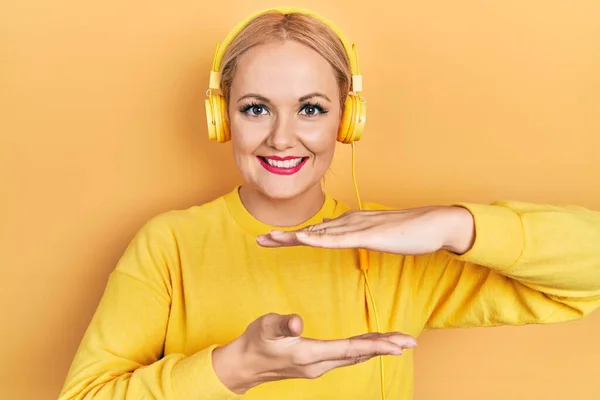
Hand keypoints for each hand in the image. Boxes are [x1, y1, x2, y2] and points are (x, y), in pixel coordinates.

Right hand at [212, 313, 415, 393]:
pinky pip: (346, 357)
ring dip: (376, 349)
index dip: (377, 346)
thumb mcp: (265, 328)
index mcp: (310, 355)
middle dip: (385, 347)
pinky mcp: (315, 364)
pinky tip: (369, 344)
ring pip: (354, 357)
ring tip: (397, 342)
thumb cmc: (255, 343)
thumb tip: (298, 321)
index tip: (399, 344)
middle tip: (410, 341)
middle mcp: (319, 365)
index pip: (350, 350)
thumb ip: (282, 324)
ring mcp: (318, 366)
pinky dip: (362, 349)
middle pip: (358, 355)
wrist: (243, 366)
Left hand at [257, 206, 474, 254]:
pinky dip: (317, 239)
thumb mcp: (377, 236)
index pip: (316, 232)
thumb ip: (358, 236)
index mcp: (351, 224)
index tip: (272, 241)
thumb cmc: (409, 232)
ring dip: (292, 237)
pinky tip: (301, 241)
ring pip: (318, 233)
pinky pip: (337, 239)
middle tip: (259, 239)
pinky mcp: (368, 235)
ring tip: (270, 239)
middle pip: (310, 231)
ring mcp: (357, 227)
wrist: (435, 225)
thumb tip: (340, 235)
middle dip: (283, 236)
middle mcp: (349, 222)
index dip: (292, 237)